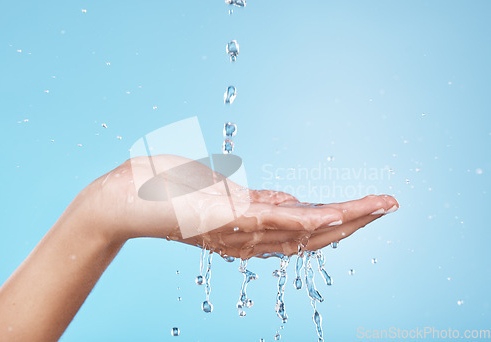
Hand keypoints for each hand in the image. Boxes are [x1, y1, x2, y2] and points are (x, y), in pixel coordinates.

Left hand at [75, 154, 398, 258]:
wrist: (124, 200)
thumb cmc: (168, 192)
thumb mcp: (222, 193)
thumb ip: (258, 200)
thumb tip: (292, 199)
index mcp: (252, 228)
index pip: (305, 229)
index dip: (341, 220)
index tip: (368, 207)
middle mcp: (251, 236)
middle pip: (314, 235)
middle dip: (355, 221)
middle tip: (390, 206)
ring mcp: (241, 229)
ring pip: (303, 231)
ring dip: (345, 219)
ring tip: (381, 207)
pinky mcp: (227, 218)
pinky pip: (276, 224)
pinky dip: (311, 221)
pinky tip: (337, 215)